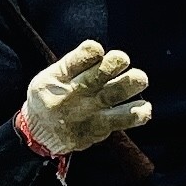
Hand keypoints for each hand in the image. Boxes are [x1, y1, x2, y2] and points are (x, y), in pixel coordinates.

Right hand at [21, 40, 151, 156]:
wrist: (40, 135)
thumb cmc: (51, 97)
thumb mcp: (49, 76)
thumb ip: (72, 64)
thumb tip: (100, 50)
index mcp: (57, 79)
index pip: (72, 63)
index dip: (88, 54)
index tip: (98, 50)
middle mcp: (71, 97)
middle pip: (93, 79)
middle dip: (111, 66)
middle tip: (123, 59)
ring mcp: (86, 115)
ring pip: (109, 99)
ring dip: (127, 87)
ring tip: (140, 79)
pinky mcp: (98, 130)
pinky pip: (120, 121)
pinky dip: (135, 115)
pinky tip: (145, 108)